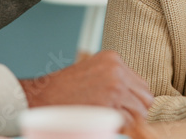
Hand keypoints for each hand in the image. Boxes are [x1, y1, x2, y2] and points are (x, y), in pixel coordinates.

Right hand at [19, 50, 152, 124]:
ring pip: (140, 111)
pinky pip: (128, 122)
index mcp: (113, 59)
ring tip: (113, 122)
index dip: (135, 100)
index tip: (128, 109)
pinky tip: (108, 125)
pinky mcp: (109, 103)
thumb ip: (113, 79)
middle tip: (123, 119)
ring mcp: (115, 86)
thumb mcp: (91, 73)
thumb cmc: (61, 89)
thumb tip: (132, 97)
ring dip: (130, 120)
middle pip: (146, 97)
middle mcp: (117, 69)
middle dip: (137, 110)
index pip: (141, 84)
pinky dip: (121, 128)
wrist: (39, 97)